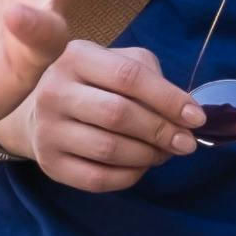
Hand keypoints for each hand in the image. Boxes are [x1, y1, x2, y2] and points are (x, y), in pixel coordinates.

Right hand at [0, 41, 197, 190]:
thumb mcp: (118, 63)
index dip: (168, 99)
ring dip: (148, 155)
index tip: (196, 117)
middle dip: (161, 131)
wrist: (39, 113)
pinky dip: (129, 176)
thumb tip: (186, 113)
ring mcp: (47, 130)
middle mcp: (54, 91)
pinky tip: (141, 166)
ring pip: (109, 150)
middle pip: (118, 114)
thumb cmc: (93, 84)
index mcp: (76, 57)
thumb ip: (151, 78)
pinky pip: (98, 179)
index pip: (129, 76)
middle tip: (186, 143)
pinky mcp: (49, 164)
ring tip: (164, 153)